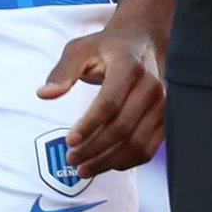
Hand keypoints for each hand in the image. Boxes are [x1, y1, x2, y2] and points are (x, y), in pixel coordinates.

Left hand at [37, 0, 172, 177]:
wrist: (144, 42)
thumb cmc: (106, 48)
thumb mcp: (80, 50)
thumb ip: (62, 71)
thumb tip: (44, 94)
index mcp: (128, 67)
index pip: (109, 103)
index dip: (89, 125)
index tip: (69, 141)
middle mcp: (152, 86)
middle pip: (122, 127)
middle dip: (94, 149)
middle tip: (71, 159)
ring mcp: (164, 104)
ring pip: (137, 143)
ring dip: (108, 161)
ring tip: (83, 169)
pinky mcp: (167, 118)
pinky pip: (149, 148)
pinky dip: (126, 161)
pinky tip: (105, 164)